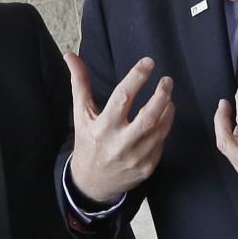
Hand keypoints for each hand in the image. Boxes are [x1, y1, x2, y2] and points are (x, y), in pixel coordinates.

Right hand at [65, 53, 173, 203]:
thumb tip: (70, 54)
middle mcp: (119, 143)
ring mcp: (135, 157)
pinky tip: (164, 116)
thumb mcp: (81, 114)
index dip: (137, 77)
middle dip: (161, 95)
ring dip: (167, 110)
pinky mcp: (147, 167)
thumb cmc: (88, 142)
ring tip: (167, 96)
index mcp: (102, 127)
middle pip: (148, 116)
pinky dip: (165, 126)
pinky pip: (161, 143)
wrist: (92, 183)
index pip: (123, 97)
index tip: (149, 62)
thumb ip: (80, 83)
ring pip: (159, 129)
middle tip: (167, 80)